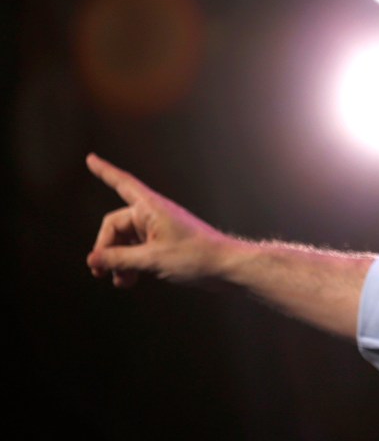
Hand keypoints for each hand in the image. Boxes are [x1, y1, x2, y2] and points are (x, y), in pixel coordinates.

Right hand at [86, 153, 230, 287]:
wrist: (226, 267)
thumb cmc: (196, 256)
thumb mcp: (152, 259)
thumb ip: (119, 259)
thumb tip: (93, 259)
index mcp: (151, 208)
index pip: (122, 184)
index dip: (105, 172)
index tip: (91, 159)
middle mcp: (153, 214)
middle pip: (116, 225)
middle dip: (107, 248)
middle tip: (99, 272)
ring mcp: (160, 229)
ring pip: (127, 241)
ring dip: (119, 260)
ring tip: (120, 282)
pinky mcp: (165, 244)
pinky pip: (139, 250)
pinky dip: (132, 264)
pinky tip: (129, 281)